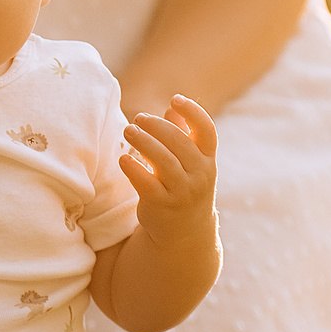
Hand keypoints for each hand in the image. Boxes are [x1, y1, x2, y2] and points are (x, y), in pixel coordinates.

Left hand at [121, 94, 218, 248]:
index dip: (193, 112)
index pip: (207, 131)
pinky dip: (134, 169)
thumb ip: (182, 135)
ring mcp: (182, 192)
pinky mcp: (162, 206)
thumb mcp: (190, 164)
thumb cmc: (184, 187)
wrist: (184, 233)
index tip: (175, 98)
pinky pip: (146, 184)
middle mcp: (199, 176)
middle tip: (138, 118)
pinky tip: (123, 158)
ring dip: (144, 142)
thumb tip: (171, 108)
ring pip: (163, 161)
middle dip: (157, 126)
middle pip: (179, 143)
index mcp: (208, 161)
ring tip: (128, 130)